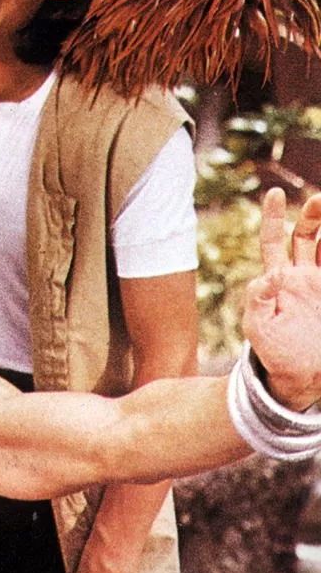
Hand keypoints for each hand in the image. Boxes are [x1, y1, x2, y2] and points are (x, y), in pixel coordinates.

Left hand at [242, 188, 320, 410]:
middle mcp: (304, 276)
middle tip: (320, 198)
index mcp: (279, 279)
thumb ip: (259, 299)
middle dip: (315, 214)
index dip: (272, 216)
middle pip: (308, 236)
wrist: (301, 379)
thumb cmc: (273, 353)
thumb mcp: (257, 327)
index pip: (273, 240)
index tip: (274, 193)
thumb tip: (270, 274)